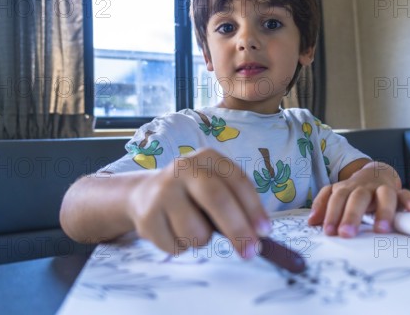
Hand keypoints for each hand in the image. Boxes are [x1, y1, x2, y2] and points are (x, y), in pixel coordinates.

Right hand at [126, 148, 270, 257]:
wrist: (144, 194)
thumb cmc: (192, 194)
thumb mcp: (215, 185)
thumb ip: (236, 203)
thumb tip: (258, 234)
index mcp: (208, 158)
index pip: (237, 181)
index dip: (253, 208)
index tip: (265, 231)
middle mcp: (184, 168)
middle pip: (217, 200)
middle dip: (238, 229)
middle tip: (250, 252)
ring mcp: (163, 191)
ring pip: (196, 232)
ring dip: (201, 240)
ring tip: (193, 228)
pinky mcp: (147, 216)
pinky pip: (176, 246)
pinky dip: (181, 247)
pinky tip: (172, 230)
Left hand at [307, 160, 409, 236]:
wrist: (377, 171)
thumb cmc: (355, 190)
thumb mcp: (338, 195)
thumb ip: (325, 206)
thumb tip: (311, 222)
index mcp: (346, 188)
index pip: (336, 198)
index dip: (331, 214)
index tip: (328, 232)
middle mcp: (364, 187)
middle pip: (357, 198)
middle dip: (351, 216)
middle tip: (346, 234)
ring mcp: (382, 188)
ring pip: (384, 195)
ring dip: (383, 211)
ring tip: (381, 230)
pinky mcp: (399, 192)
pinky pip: (406, 194)